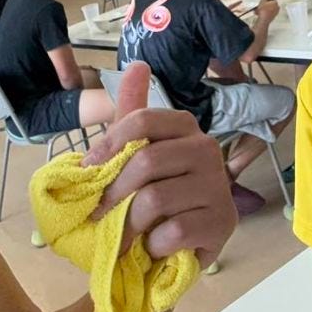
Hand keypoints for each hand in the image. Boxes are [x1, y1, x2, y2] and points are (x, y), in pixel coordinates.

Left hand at [81, 61, 234, 267]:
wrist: (183, 246)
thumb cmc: (157, 192)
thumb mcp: (139, 152)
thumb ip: (133, 112)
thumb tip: (137, 65)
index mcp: (184, 126)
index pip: (143, 120)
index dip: (110, 144)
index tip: (88, 170)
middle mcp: (207, 149)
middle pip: (147, 161)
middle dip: (114, 192)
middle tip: (98, 214)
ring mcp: (218, 185)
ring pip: (156, 198)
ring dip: (130, 224)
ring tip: (124, 236)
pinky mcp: (223, 220)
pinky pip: (173, 230)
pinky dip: (154, 243)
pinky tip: (155, 245)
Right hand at [255, 0, 279, 22]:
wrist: (263, 20)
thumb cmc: (263, 11)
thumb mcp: (263, 1)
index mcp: (275, 2)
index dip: (267, 0)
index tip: (264, 1)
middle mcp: (277, 7)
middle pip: (272, 4)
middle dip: (267, 4)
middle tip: (262, 5)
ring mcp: (276, 12)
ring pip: (271, 8)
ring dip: (266, 8)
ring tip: (260, 10)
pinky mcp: (274, 16)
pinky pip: (270, 12)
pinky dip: (267, 12)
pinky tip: (262, 13)